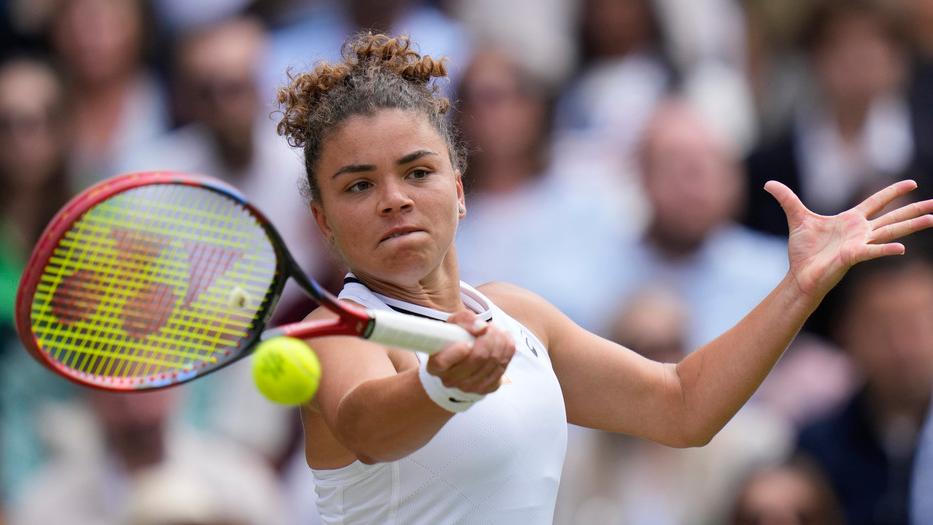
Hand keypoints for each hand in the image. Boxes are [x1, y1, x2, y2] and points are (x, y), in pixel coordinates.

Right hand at [426, 311, 514, 393]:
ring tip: (497, 331)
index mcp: (436, 365)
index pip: (442, 362)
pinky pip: (504, 367)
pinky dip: (507, 350)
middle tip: (490, 326)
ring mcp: (471, 387)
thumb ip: (465, 320)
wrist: (465, 355)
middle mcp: (451, 380)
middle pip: (477, 358)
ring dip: (500, 341)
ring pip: (494, 361)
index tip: (466, 341)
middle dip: (489, 337)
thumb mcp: (455, 323)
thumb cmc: (456, 338)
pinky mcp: (489, 388)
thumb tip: (482, 328)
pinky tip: (503, 341)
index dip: (457, 351)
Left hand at [766, 179, 932, 299]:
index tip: (912, 183)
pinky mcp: (853, 257)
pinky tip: (902, 249)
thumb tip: (768, 183)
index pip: (876, 202)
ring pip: (890, 232)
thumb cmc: (803, 251)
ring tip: (932, 219)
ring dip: (911, 225)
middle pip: (892, 217)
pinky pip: (872, 252)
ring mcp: (859, 244)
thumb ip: (786, 199)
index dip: (893, 192)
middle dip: (914, 209)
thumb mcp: (796, 218)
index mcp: (851, 220)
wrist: (800, 275)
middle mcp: (860, 232)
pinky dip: (885, 250)